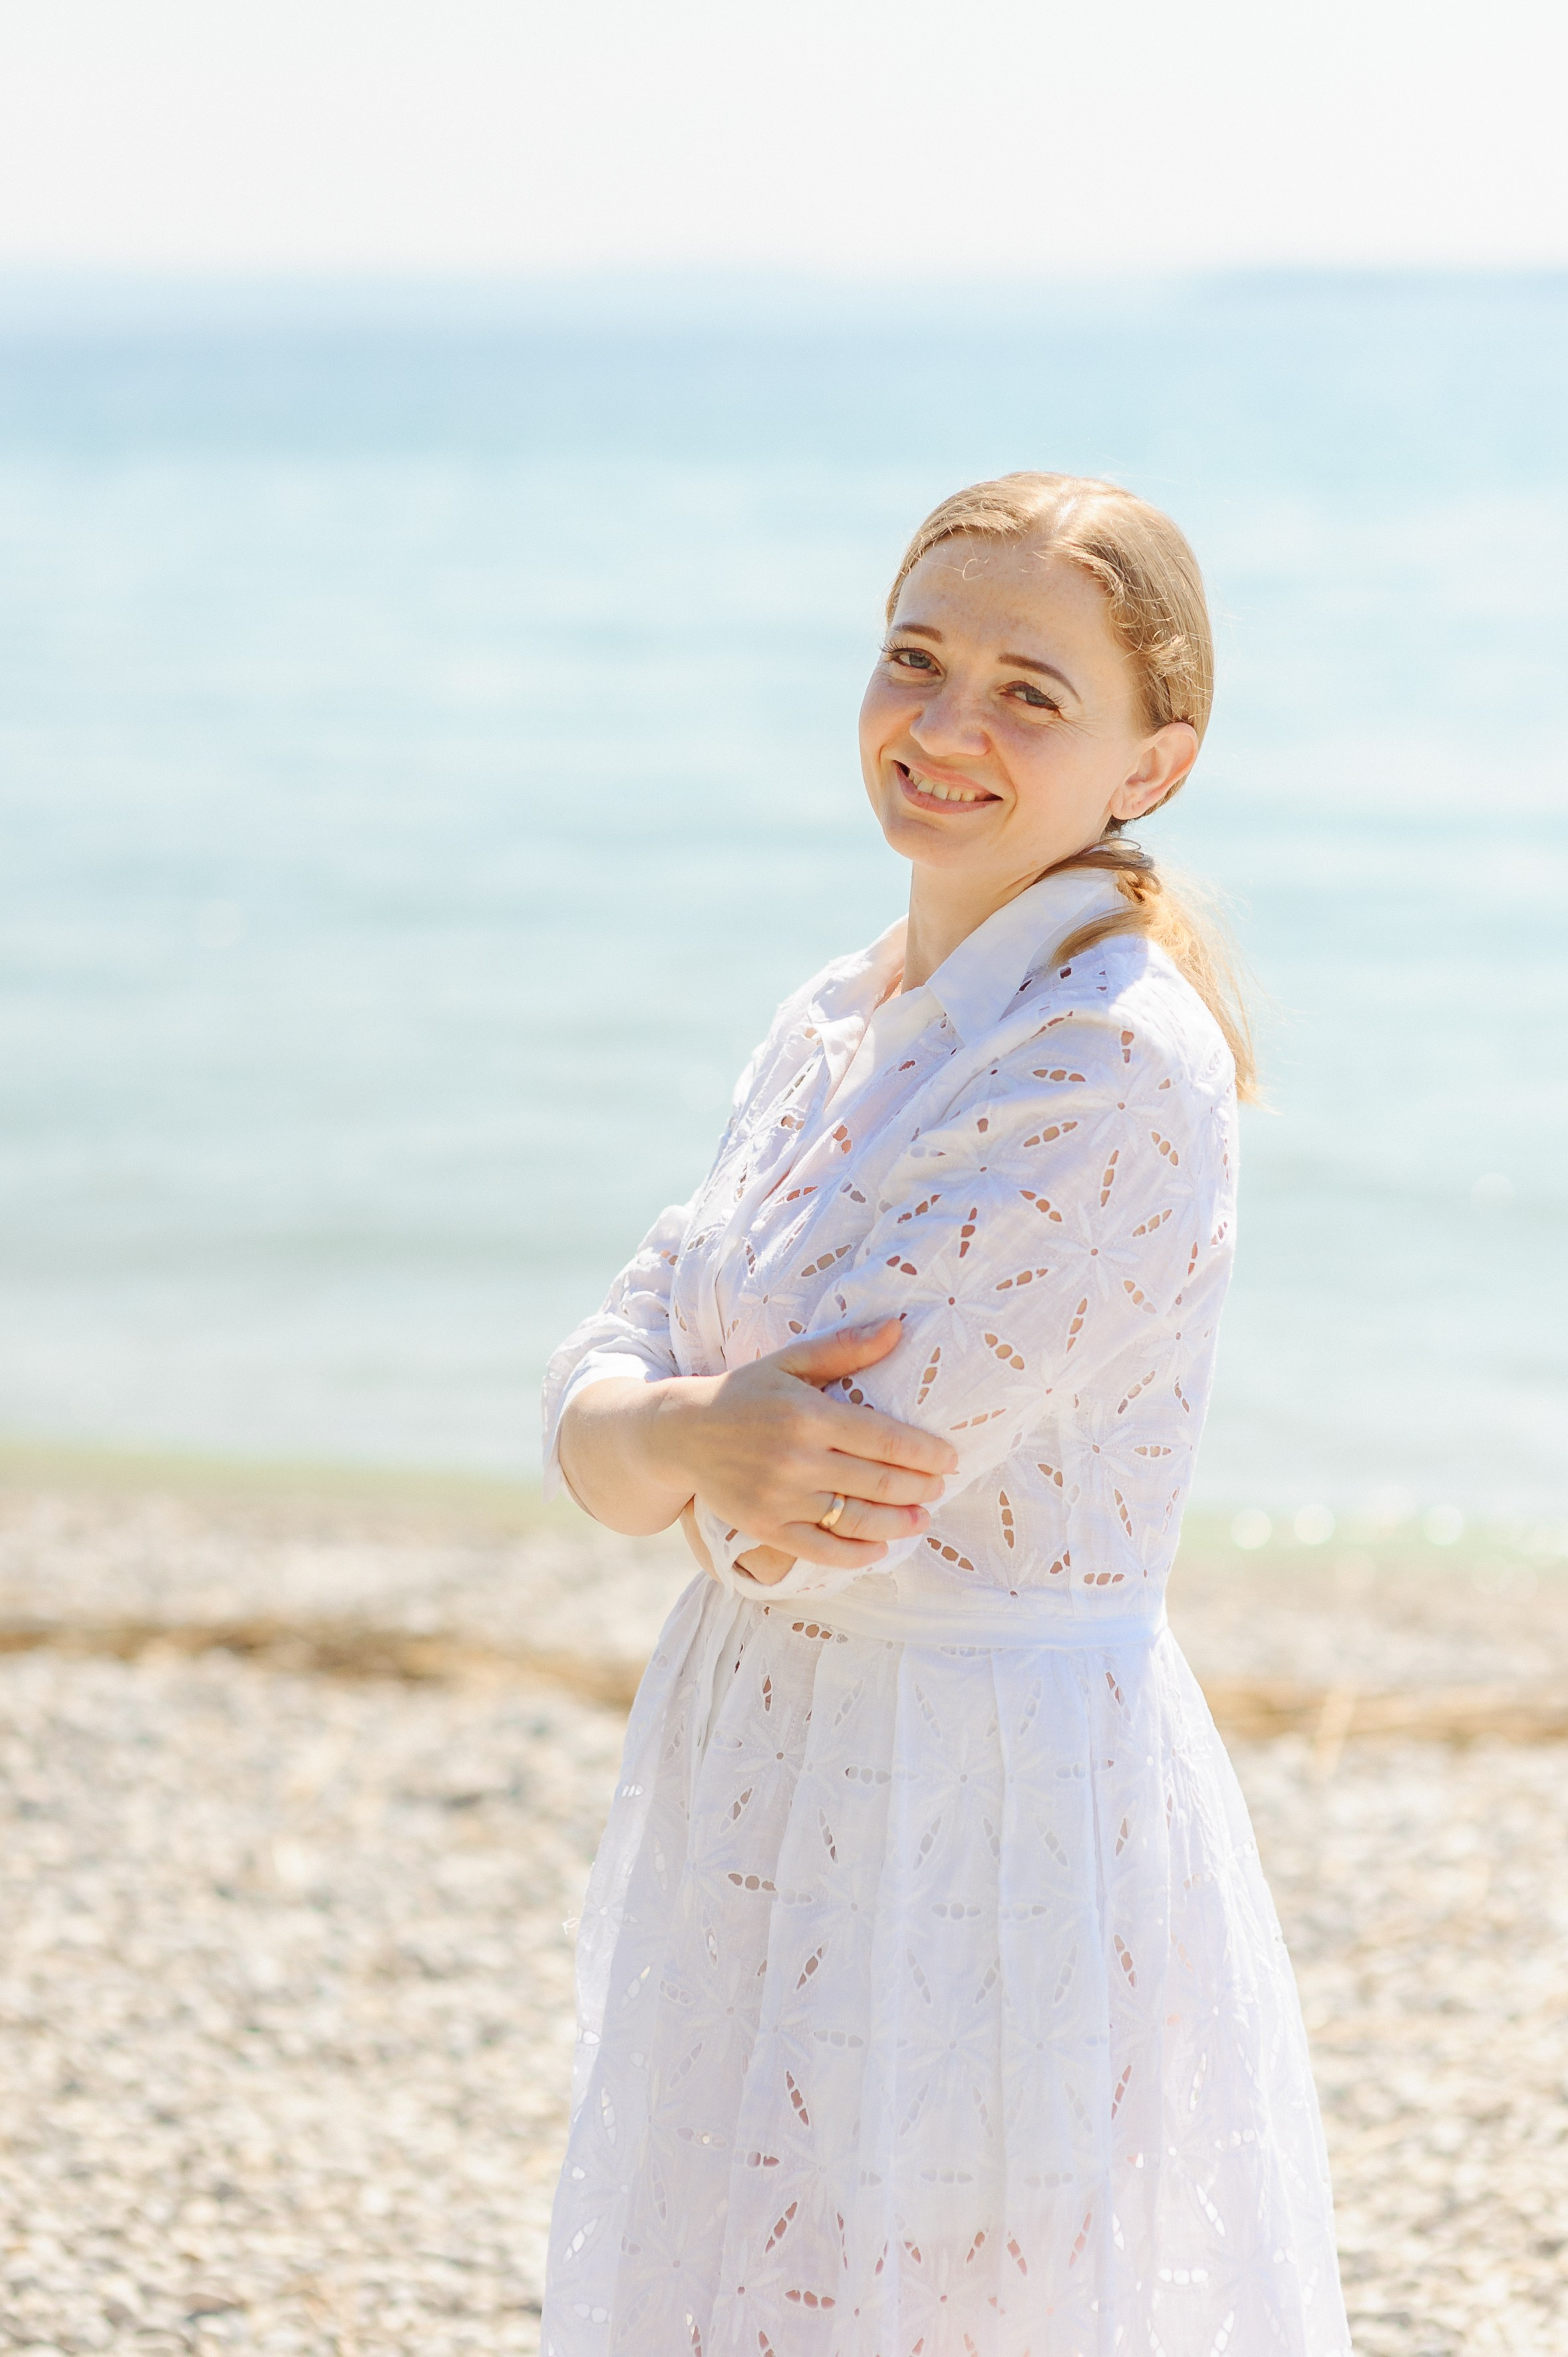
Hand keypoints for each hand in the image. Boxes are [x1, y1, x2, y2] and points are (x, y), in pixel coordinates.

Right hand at [646, 1319, 955, 1573]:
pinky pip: (821, 1549)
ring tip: (921, 1519)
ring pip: (854, 1519)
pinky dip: (856, 1554)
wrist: (682, 1433)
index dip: (924, 1453)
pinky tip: (880, 1547)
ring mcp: (779, 1498)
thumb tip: (898, 1329)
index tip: (949, 1459)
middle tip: (940, 1488)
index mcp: (807, 1414)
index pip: (883, 1439)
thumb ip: (844, 1347)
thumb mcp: (790, 1360)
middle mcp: (795, 1459)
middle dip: (918, 1488)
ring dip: (897, 1523)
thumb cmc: (745, 1392)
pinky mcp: (765, 1527)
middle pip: (876, 1482)